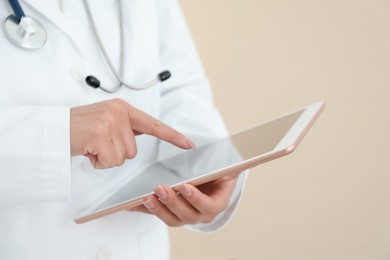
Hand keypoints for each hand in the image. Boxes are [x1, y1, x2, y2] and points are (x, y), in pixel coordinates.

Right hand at [70, 98, 194, 168]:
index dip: (172, 136)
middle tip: (96, 144)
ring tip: (90, 146)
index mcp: (123, 109)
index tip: (189, 144)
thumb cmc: (77, 129)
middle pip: (133, 151)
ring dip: (105, 158)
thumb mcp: (105, 120)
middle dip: (114, 153)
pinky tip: (87, 150)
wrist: (51, 130)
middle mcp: (119, 112)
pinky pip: (109, 162)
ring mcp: (110, 122)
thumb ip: (124, 127)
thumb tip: (138, 139)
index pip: (153, 125)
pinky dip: (97, 162)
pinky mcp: (100, 135)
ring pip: (122, 158)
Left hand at [130, 173, 238, 226]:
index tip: (185, 186)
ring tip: (147, 197)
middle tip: (161, 188)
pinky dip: (146, 210)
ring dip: (158, 209)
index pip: (208, 206)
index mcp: (217, 203)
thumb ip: (221, 168)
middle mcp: (201, 214)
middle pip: (187, 215)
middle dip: (172, 202)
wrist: (213, 178)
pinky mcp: (172, 214)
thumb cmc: (218, 172)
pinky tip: (135, 204)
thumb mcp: (224, 168)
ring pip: (172, 219)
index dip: (196, 198)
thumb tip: (218, 163)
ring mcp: (186, 216)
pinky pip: (159, 214)